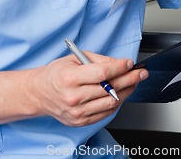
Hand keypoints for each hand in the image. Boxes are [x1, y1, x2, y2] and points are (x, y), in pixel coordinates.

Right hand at [29, 52, 147, 126]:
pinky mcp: (80, 121)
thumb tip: (119, 64)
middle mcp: (74, 97)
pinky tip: (121, 93)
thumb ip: (98, 60)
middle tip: (141, 72)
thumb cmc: (56, 73)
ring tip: (134, 82)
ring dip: (127, 92)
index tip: (129, 63)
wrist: (39, 93)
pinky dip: (117, 103)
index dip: (119, 67)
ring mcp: (77, 112)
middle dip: (130, 79)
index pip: (102, 73)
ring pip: (111, 103)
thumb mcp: (75, 58)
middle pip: (110, 89)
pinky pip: (105, 113)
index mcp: (70, 78)